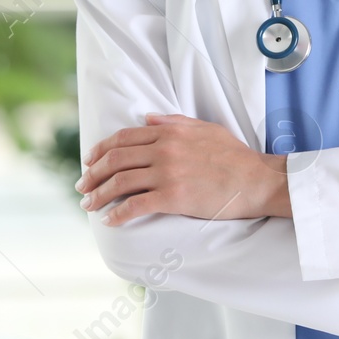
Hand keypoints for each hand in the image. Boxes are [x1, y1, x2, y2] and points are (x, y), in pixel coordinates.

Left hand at [75, 113, 283, 225]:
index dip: (100, 150)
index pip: (123, 139)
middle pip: (116, 160)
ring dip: (99, 194)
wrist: (256, 180)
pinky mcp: (174, 197)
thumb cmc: (234, 156)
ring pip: (121, 182)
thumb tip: (146, 118)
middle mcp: (164, 150)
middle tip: (81, 186)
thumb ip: (173, 121)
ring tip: (88, 205)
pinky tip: (109, 220)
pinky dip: (118, 213)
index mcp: (169, 132)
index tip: (89, 162)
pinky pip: (136, 205)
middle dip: (93, 174)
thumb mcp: (204, 128)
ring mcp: (167, 173)